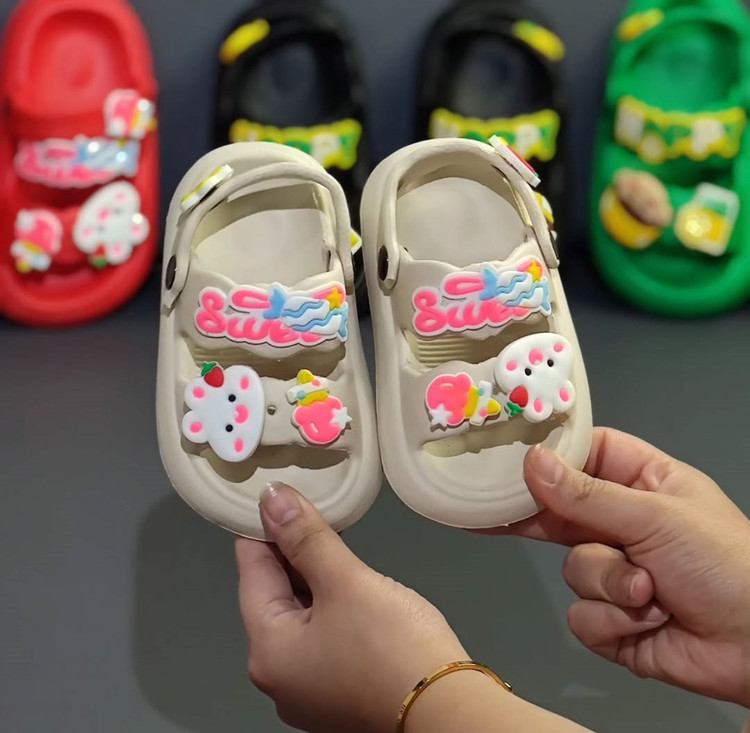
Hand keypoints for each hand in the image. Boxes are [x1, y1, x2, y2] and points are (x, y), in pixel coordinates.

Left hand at [236, 483, 466, 732]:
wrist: (450, 712)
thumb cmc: (393, 648)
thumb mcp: (346, 582)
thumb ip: (306, 538)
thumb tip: (271, 498)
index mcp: (266, 652)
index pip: (251, 571)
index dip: (262, 527)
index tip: (275, 492)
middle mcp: (278, 676)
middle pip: (274, 594)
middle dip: (290, 549)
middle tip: (309, 504)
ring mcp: (309, 689)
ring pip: (300, 614)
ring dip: (312, 574)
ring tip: (329, 532)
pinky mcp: (338, 692)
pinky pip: (321, 634)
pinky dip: (328, 603)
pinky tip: (346, 579)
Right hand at [495, 428, 749, 706]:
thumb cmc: (729, 567)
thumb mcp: (657, 517)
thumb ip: (589, 494)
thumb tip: (535, 463)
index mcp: (644, 483)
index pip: (587, 453)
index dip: (552, 454)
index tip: (513, 454)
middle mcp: (625, 524)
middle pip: (563, 510)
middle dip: (546, 520)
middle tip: (500, 510)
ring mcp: (616, 572)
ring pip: (572, 567)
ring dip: (608, 582)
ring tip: (649, 591)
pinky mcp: (611, 618)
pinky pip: (580, 613)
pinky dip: (612, 619)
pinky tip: (646, 620)